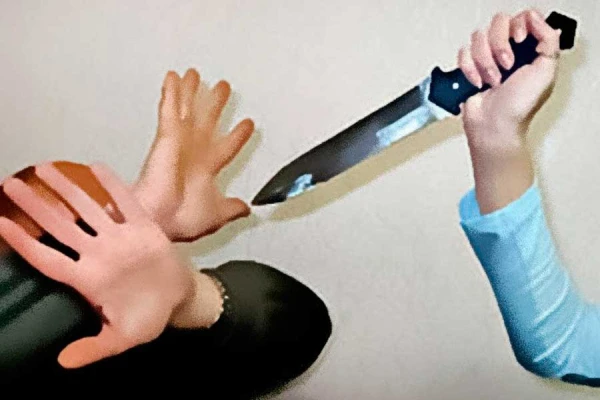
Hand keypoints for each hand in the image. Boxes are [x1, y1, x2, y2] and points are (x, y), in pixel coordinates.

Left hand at [0, 162, 195, 367]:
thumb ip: (95, 348)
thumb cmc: (148, 319)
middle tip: (12, 184)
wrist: (179, 299)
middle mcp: (99, 254)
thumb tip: (63, 362)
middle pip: (61, 227)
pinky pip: (126, 203)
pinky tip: (96, 167)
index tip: (0, 224)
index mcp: (89, 279)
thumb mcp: (123, 338)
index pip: (49, 258)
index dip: (24, 243)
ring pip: (88, 209)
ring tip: (45, 169)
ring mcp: (120, 238)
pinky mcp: (143, 228)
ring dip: (68, 190)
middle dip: (36, 206)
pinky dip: (113, 186)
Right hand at [134, 68, 254, 241]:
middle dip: (215, 105)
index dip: (238, 135)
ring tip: (196, 74)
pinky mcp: (166, 136)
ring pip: (187, 110)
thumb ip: (232, 209)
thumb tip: (247, 209)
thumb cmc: (180, 220)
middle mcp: (192, 154)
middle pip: (207, 122)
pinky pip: (170, 109)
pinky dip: (172, 93)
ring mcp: (178, 143)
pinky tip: (174, 77)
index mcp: (205, 170)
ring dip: (192, 92)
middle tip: (223, 88)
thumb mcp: (217, 215)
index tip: (248, 123)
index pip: (227, 146)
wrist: (158, 220)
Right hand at [458, 9, 561, 151]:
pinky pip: (463, 53)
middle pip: (498, 24)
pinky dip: (469, 70)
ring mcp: (487, 58)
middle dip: (499, 46)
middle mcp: (508, 50)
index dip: (518, 26)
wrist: (493, 126)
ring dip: (485, 63)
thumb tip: (539, 23)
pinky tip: (479, 83)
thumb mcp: (546, 73)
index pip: (522, 18)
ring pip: (478, 38)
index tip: (519, 41)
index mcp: (529, 49)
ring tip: (493, 80)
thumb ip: (549, 42)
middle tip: (507, 66)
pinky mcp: (469, 67)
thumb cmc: (518, 108)